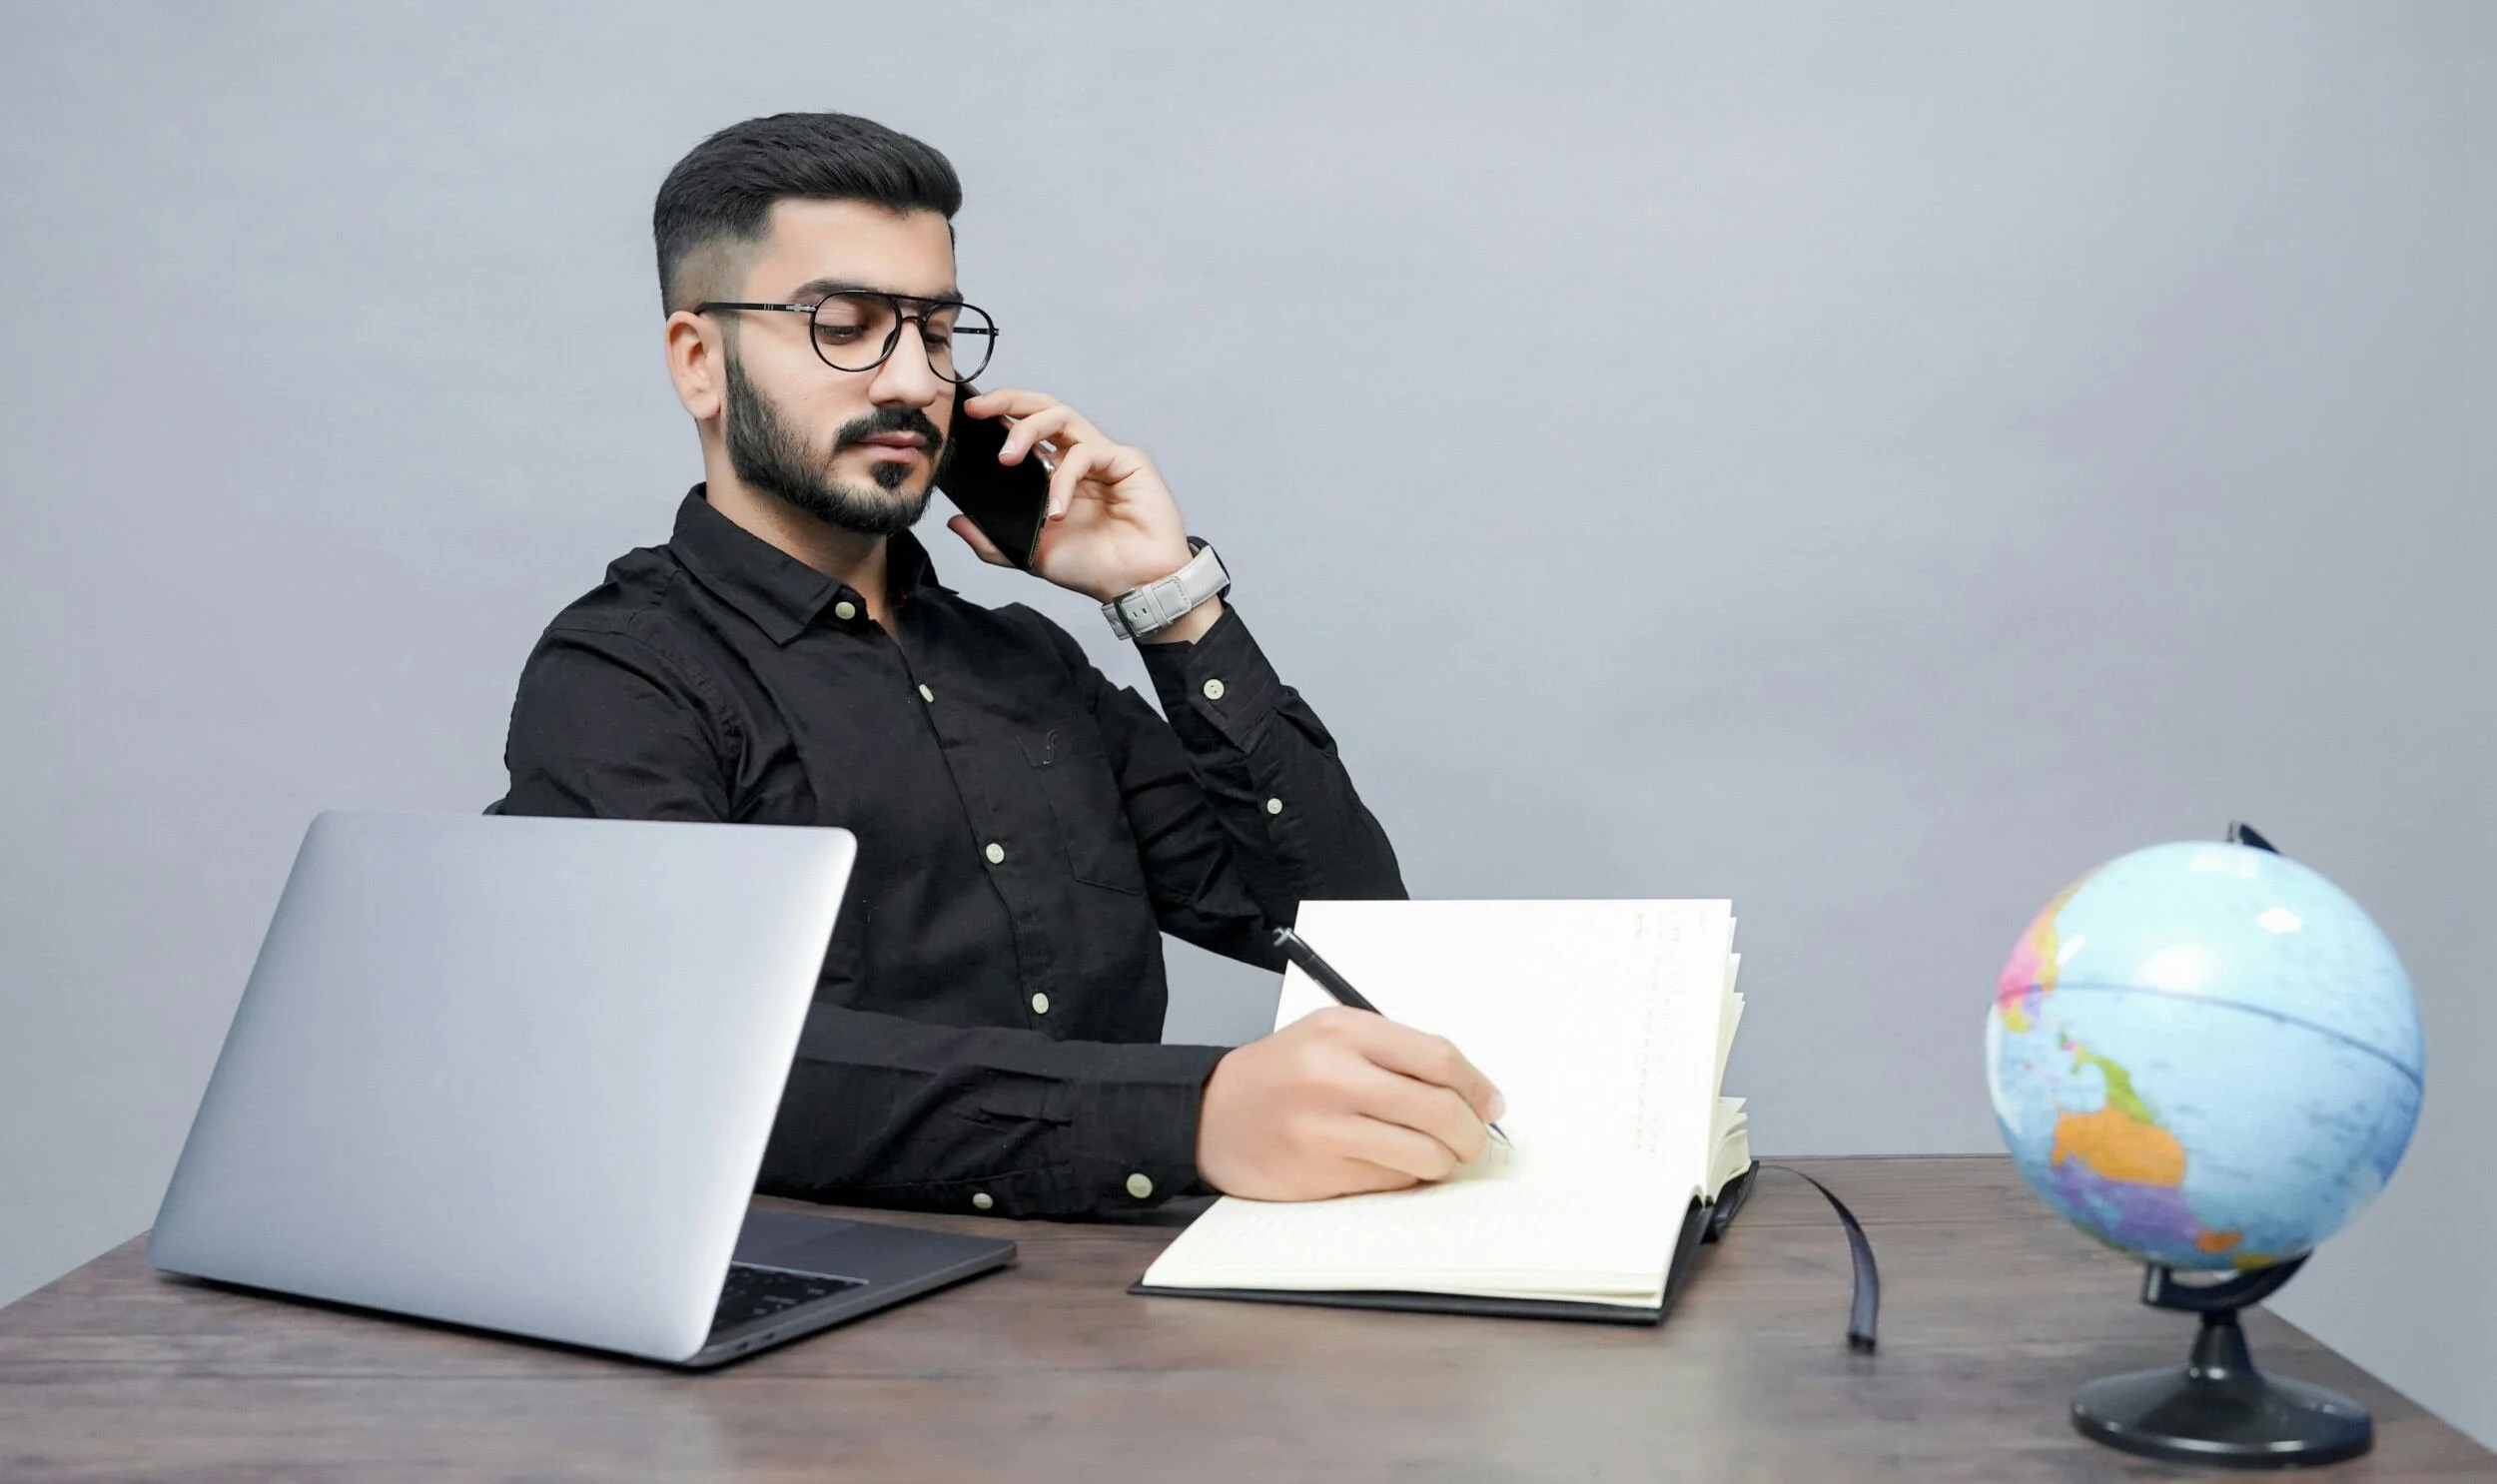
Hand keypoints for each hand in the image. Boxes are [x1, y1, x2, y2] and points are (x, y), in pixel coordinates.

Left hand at [944, 388, 1197, 606]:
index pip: (1025, 427)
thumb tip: (954, 522)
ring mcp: (1103, 456)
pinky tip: (1057, 510)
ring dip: (1027, 430)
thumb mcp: (1029, 555)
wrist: (1135, 586)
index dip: (998, 414)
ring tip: (1007, 458)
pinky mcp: (1127, 461)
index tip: (966, 415)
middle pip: (1042, 407)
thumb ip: (991, 540)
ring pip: (1062, 416)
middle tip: (977, 409)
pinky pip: (1086, 453)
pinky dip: (1063, 478)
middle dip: (1007, 400)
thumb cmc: (1091, 567)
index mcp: (1055, 471)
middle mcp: (1077, 456)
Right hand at [1195, 1007, 1507, 1201]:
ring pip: (1423, 1153)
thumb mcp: (1332, 1038)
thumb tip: (1476, 1095)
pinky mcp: (1320, 1172)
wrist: (1212, 1115)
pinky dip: (1406, 1176)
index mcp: (1344, 1032)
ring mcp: (1325, 1128)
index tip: (1491, 1104)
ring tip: (1435, 1155)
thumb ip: (1397, 1055)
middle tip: (1474, 1140)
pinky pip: (1392, 1180)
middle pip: (1439, 1110)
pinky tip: (1392, 1164)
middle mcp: (1334, 1076)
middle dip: (1471, 1132)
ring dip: (1443, 1161)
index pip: (1438, 1058)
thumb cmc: (1283, 1075)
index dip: (1477, 1086)